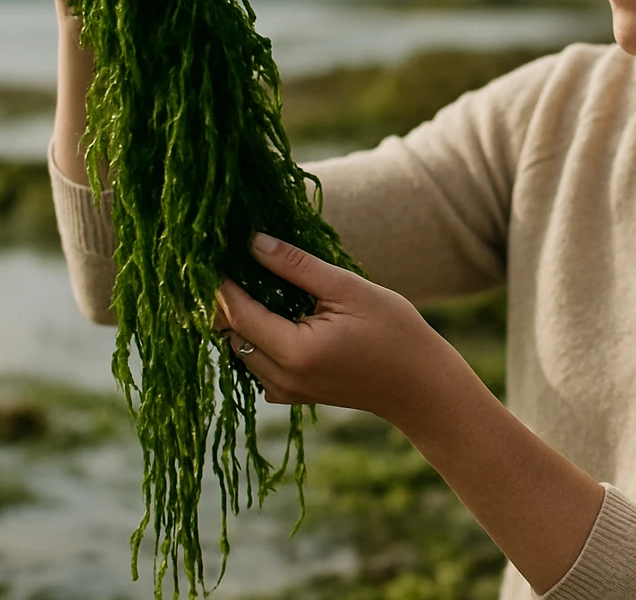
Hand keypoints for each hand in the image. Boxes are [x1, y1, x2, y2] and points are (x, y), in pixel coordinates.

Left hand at [213, 233, 475, 430]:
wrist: (420, 386)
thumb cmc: (395, 332)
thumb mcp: (348, 288)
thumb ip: (296, 266)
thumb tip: (254, 241)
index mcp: (295, 351)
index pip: (237, 312)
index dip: (221, 280)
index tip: (215, 249)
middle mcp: (282, 378)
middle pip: (231, 333)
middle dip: (226, 297)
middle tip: (232, 259)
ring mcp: (285, 391)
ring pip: (239, 349)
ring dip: (239, 317)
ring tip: (252, 278)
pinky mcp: (292, 394)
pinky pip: (256, 363)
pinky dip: (255, 337)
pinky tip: (271, 309)